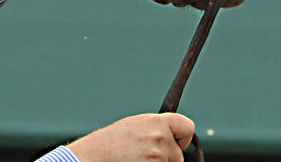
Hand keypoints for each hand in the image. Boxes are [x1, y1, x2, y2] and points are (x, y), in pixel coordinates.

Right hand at [65, 112, 194, 161]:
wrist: (93, 156)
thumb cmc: (111, 142)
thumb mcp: (135, 126)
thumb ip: (157, 129)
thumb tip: (174, 138)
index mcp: (156, 122)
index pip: (187, 127)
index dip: (182, 138)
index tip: (176, 144)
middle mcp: (159, 138)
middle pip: (178, 156)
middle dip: (166, 159)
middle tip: (143, 156)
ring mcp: (156, 158)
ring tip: (135, 160)